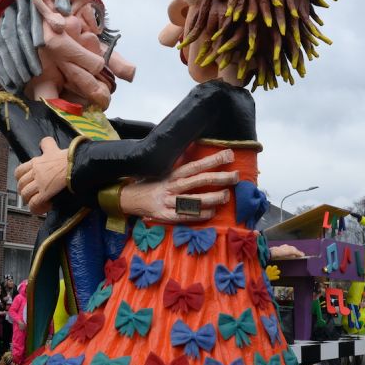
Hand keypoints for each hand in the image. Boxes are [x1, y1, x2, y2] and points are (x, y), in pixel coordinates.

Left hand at [15, 136, 68, 214]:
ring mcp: (39, 183)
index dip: (20, 179)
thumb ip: (48, 145)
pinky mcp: (45, 193)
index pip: (19, 171)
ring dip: (29, 200)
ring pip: (25, 194)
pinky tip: (44, 208)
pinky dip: (37, 208)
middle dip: (24, 191)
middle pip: (21, 184)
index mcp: (36, 162)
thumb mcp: (55, 148)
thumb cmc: (69, 157)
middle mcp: (35, 172)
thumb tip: (46, 141)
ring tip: (38, 202)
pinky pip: (34, 203)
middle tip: (32, 195)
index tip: (26, 182)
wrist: (77, 164)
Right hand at [119, 149, 238, 222]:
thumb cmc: (153, 183)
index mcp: (173, 173)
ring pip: (194, 200)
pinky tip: (212, 212)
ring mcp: (169, 202)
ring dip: (213, 198)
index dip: (213, 160)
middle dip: (219, 178)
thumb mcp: (165, 170)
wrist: (130, 198)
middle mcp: (172, 186)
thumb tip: (198, 148)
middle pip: (198, 180)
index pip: (196, 165)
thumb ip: (181, 163)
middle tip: (235, 176)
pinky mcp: (166, 216)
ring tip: (226, 195)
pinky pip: (186, 216)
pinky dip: (200, 214)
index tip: (229, 155)